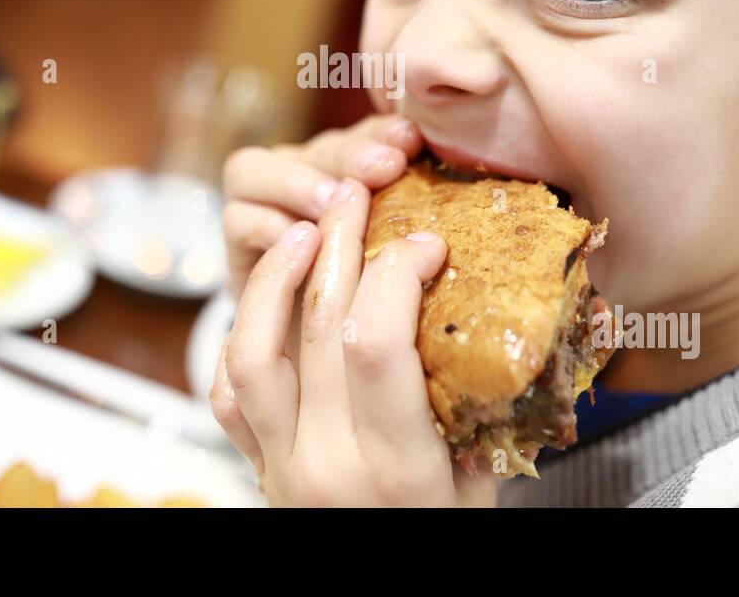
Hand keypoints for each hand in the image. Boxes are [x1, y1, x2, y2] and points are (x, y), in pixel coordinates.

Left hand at [209, 178, 496, 507]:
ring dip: (276, 279)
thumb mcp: (483, 487)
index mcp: (397, 471)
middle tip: (358, 194)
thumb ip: (483, 408)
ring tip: (307, 231)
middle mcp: (328, 466)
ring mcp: (280, 468)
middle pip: (317, 329)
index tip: (425, 244)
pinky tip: (272, 297)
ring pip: (252, 353)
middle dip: (340, 244)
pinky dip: (241, 335)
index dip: (397, 274)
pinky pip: (228, 393)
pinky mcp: (255, 470)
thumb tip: (509, 310)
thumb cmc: (443, 545)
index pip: (376, 344)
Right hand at [221, 115, 422, 299]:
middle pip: (313, 148)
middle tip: (385, 167)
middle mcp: (300, 176)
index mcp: (346, 168)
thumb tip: (435, 191)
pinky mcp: (238, 244)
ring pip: (254, 167)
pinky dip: (267, 226)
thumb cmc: (372, 302)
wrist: (322, 359)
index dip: (381, 131)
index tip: (411, 140)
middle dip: (349, 154)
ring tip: (332, 202)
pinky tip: (301, 240)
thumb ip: (409, 216)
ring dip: (297, 182)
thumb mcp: (395, 255)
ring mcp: (261, 205)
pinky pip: (238, 218)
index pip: (361, 134)